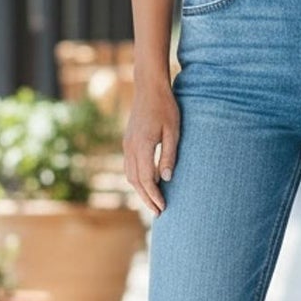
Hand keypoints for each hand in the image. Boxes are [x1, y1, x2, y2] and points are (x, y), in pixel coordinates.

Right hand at [124, 81, 180, 214]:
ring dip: (140, 190)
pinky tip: (148, 183)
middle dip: (147, 198)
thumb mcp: (173, 131)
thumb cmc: (165, 107)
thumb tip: (166, 178)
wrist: (148, 88)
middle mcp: (130, 148)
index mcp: (142, 146)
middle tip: (158, 212)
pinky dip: (137, 179)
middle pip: (136, 181)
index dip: (154, 196)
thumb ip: (169, 155)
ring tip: (153, 201)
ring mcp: (127, 144)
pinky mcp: (128, 141)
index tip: (163, 207)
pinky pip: (129, 166)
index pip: (146, 179)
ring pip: (130, 175)